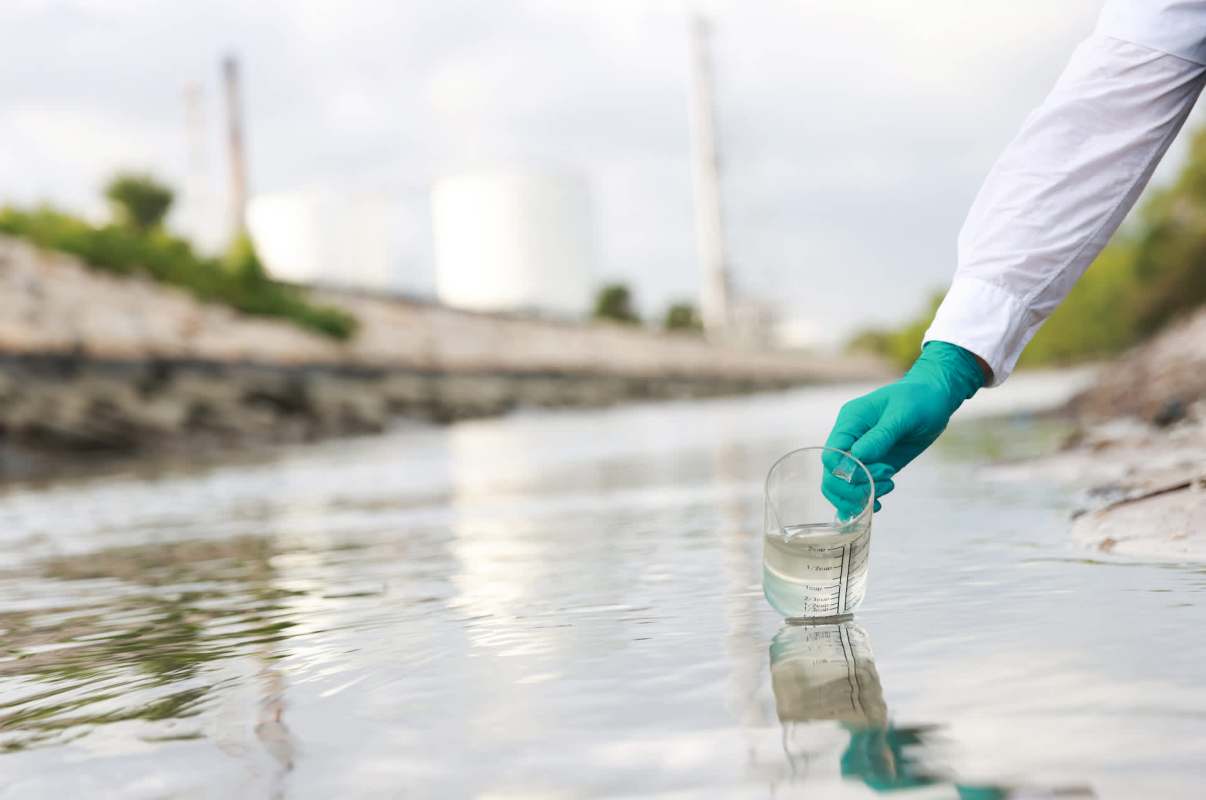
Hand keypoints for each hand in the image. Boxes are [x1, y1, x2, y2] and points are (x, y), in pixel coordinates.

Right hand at [823, 341, 986, 514]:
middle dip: (854, 488)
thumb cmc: (919, 399)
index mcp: (849, 422)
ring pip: (839, 486)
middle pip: (831, 475)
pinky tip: (878, 503)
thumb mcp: (903, 414)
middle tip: (886, 482)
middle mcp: (849, 440)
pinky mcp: (872, 465)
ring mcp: (859, 454)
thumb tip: (859, 456)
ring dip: (860, 495)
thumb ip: (881, 436)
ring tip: (889, 486)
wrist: (935, 399)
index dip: (848, 472)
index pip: (831, 455)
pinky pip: (856, 489)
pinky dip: (862, 501)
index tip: (880, 470)